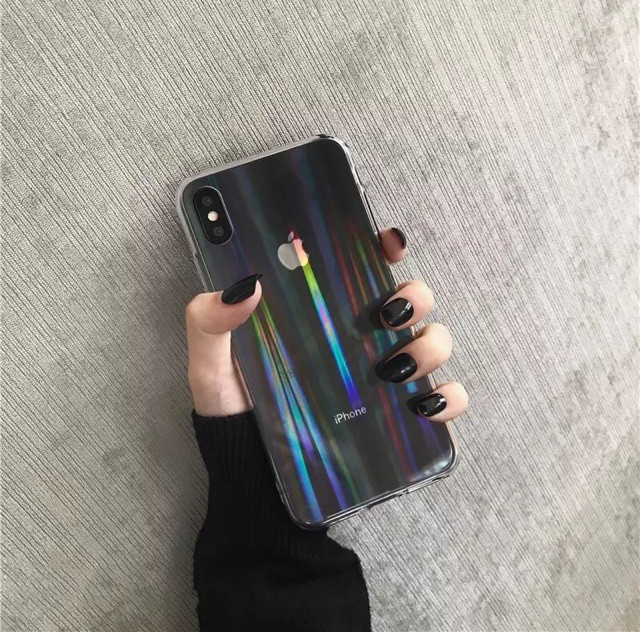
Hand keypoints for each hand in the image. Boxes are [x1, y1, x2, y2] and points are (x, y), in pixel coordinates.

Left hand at [186, 228, 467, 419]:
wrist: (251, 475)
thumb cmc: (235, 412)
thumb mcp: (211, 364)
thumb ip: (210, 321)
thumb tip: (245, 285)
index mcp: (322, 314)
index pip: (362, 267)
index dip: (383, 247)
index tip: (387, 243)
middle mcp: (360, 339)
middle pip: (410, 299)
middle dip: (413, 297)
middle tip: (386, 315)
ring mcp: (383, 376)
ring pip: (434, 341)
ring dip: (429, 346)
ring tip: (392, 368)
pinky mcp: (397, 416)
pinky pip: (443, 400)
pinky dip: (448, 398)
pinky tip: (423, 405)